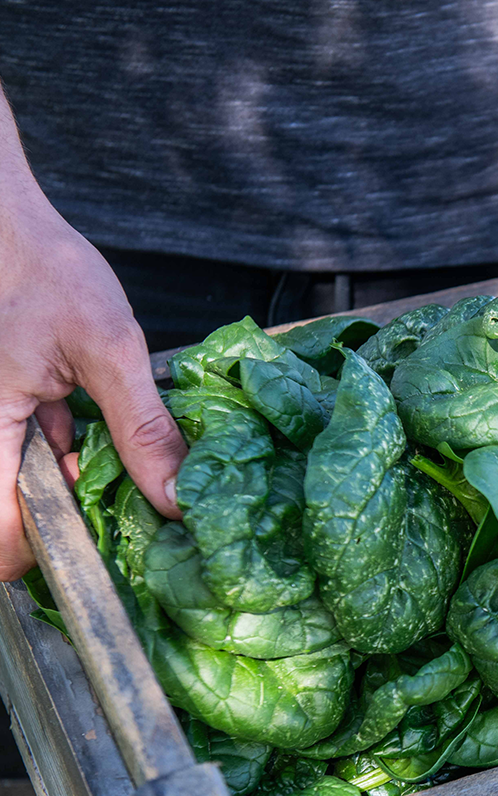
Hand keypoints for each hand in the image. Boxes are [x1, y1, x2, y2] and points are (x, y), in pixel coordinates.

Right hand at [0, 192, 185, 580]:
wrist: (18, 230)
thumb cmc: (49, 275)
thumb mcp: (109, 350)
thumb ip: (141, 428)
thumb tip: (175, 499)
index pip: (0, 533)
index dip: (46, 558)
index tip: (107, 555)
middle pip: (23, 518)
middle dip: (80, 527)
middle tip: (143, 524)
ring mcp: (3, 429)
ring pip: (42, 492)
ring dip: (89, 496)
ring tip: (148, 496)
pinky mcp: (22, 418)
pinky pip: (52, 460)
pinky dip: (88, 465)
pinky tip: (130, 460)